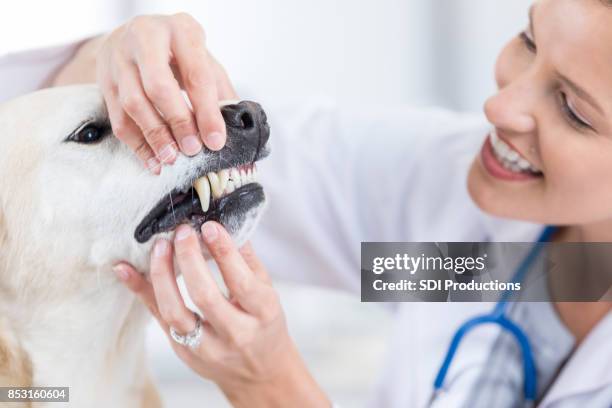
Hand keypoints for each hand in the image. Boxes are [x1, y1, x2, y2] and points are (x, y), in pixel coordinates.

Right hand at [51, 14, 236, 172]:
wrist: (134, 34)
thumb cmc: (177, 51)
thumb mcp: (203, 59)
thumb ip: (219, 90)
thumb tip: (234, 129)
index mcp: (180, 30)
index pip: (196, 75)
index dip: (207, 111)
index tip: (216, 141)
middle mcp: (145, 38)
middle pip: (159, 86)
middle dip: (178, 122)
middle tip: (192, 149)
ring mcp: (119, 58)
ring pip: (133, 103)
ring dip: (155, 136)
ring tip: (172, 158)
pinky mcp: (104, 79)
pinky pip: (118, 118)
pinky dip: (137, 144)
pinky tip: (153, 160)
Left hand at [114, 222, 329, 407]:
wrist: (259, 372)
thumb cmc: (265, 325)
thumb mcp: (268, 292)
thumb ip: (247, 260)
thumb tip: (225, 223)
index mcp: (263, 314)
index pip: (241, 281)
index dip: (223, 252)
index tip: (209, 226)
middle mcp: (235, 333)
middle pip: (204, 296)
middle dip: (188, 260)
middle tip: (182, 231)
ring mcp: (206, 347)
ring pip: (175, 311)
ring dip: (162, 275)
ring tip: (160, 246)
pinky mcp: (183, 351)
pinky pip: (157, 318)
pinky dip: (140, 291)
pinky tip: (125, 269)